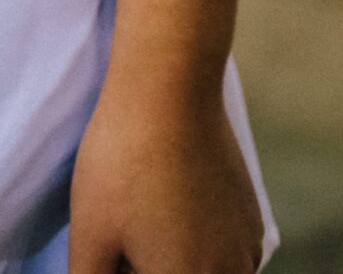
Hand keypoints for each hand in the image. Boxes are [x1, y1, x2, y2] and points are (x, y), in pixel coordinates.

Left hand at [68, 75, 266, 273]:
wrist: (171, 87)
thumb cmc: (123, 161)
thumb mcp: (89, 234)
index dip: (123, 264)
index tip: (113, 242)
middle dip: (147, 263)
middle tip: (124, 227)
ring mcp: (247, 250)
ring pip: (204, 270)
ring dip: (174, 259)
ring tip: (143, 215)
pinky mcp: (253, 219)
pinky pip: (223, 254)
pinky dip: (199, 244)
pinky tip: (171, 203)